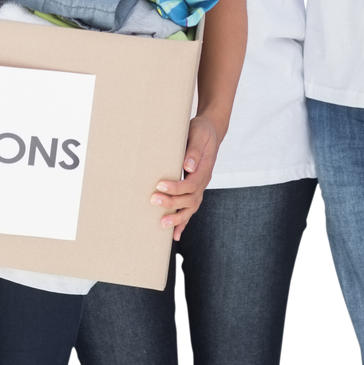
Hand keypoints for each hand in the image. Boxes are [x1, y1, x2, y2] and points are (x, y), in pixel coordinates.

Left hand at [151, 114, 219, 240]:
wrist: (210, 131)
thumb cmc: (202, 131)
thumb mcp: (199, 133)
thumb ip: (194, 149)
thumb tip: (188, 166)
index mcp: (205, 168)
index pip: (191, 184)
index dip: (176, 188)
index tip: (160, 186)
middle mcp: (204, 180)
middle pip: (190, 199)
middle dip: (172, 202)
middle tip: (153, 200)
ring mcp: (201, 186)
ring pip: (191, 207)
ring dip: (177, 217)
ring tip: (162, 224)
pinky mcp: (195, 188)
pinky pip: (191, 208)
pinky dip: (184, 222)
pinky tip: (175, 234)